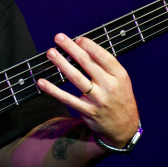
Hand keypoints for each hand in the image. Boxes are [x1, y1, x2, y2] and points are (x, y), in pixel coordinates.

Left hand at [36, 33, 139, 147]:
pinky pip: (67, 98)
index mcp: (119, 76)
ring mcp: (98, 99)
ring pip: (76, 78)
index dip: (89, 46)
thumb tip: (84, 49)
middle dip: (71, 48)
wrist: (124, 128)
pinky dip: (53, 90)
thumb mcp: (121, 81)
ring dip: (61, 64)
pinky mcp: (87, 111)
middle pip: (87, 64)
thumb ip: (106, 67)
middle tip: (59, 38)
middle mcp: (109, 86)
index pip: (103, 57)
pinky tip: (43, 82)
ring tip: (51, 53)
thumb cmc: (120, 99)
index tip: (78, 39)